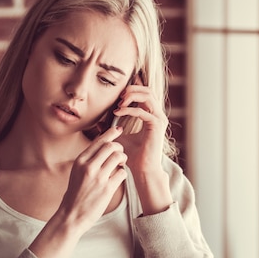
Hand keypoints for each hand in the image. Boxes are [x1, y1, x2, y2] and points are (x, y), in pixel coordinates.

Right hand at [58, 126, 127, 233]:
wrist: (71, 215)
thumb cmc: (75, 194)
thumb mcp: (76, 172)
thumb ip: (88, 160)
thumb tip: (102, 147)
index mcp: (80, 161)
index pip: (99, 141)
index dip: (111, 133)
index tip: (118, 130)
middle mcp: (89, 166)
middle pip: (111, 146)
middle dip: (119, 147)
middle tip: (120, 153)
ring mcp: (98, 178)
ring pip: (118, 157)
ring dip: (123, 159)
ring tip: (121, 164)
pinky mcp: (107, 189)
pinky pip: (122, 173)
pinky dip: (123, 173)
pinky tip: (119, 177)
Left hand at [111, 82, 172, 214]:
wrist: (143, 170)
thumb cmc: (133, 156)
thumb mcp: (120, 138)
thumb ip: (112, 128)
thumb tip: (99, 122)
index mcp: (152, 116)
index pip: (145, 94)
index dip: (133, 88)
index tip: (118, 92)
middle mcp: (158, 115)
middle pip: (147, 90)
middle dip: (131, 89)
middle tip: (117, 96)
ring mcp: (159, 119)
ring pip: (147, 96)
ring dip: (131, 96)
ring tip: (118, 103)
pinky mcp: (157, 125)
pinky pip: (142, 111)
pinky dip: (129, 110)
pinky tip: (118, 112)